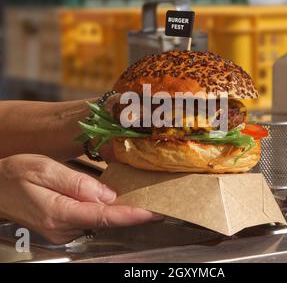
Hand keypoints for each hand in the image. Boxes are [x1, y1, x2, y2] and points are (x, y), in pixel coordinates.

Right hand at [0, 154, 160, 243]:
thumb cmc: (14, 175)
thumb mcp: (44, 169)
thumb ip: (77, 183)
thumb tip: (108, 194)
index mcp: (60, 212)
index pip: (105, 216)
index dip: (133, 216)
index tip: (156, 212)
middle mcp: (64, 228)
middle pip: (107, 220)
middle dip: (133, 212)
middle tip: (157, 200)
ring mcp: (64, 230)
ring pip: (101, 220)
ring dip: (121, 210)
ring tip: (142, 197)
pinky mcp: (64, 226)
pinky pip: (92, 219)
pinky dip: (107, 211)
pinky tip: (116, 200)